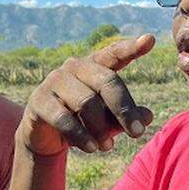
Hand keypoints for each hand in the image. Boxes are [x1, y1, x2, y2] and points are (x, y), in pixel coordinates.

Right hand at [18, 34, 155, 156]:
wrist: (46, 136)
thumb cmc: (84, 122)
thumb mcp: (109, 120)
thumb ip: (128, 116)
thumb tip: (148, 116)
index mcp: (94, 65)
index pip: (114, 53)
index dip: (130, 47)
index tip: (150, 40)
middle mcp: (74, 67)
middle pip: (106, 82)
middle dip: (124, 110)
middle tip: (138, 133)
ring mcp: (54, 81)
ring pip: (86, 102)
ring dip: (101, 128)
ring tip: (108, 147)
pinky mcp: (38, 100)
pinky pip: (63, 117)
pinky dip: (80, 135)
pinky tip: (91, 148)